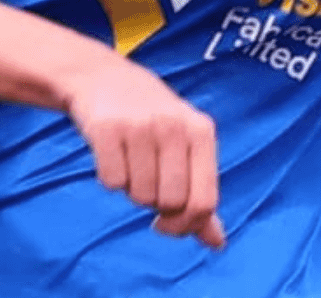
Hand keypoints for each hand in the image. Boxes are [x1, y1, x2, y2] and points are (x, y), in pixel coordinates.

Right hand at [63, 58, 224, 248]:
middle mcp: (174, 126)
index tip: (166, 223)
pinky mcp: (106, 128)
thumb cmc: (152, 120)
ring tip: (130, 160)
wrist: (103, 77)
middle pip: (170, 203)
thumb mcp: (186, 146)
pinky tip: (112, 154)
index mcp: (201, 132)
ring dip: (131, 188)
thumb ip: (202, 194)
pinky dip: (110, 178)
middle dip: (154, 203)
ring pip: (139, 195)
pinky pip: (111, 182)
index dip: (185, 225)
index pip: (203, 202)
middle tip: (146, 179)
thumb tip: (217, 243)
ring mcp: (140, 125)